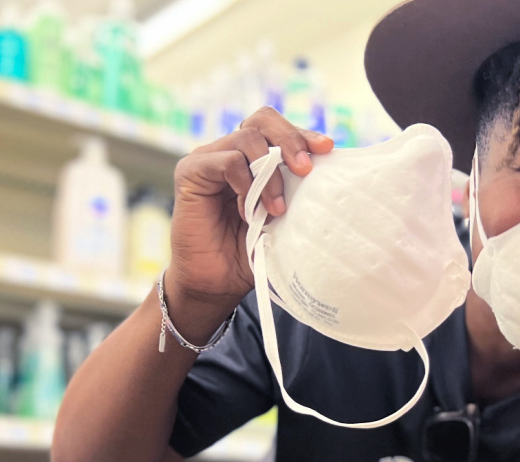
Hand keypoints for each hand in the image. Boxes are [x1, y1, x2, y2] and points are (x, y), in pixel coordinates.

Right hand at [169, 107, 334, 309]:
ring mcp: (209, 159)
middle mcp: (230, 151)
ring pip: (247, 138)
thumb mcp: (282, 217)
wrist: (216, 283)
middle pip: (262, 120)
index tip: (327, 148)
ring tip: (277, 208)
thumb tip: (329, 172)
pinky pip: (226, 161)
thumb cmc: (249, 252)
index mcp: (253, 158)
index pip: (278, 129)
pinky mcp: (191, 171)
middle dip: (290, 139)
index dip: (302, 133)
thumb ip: (296, 191)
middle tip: (305, 169)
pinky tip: (248, 212)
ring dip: (269, 174)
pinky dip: (245, 184)